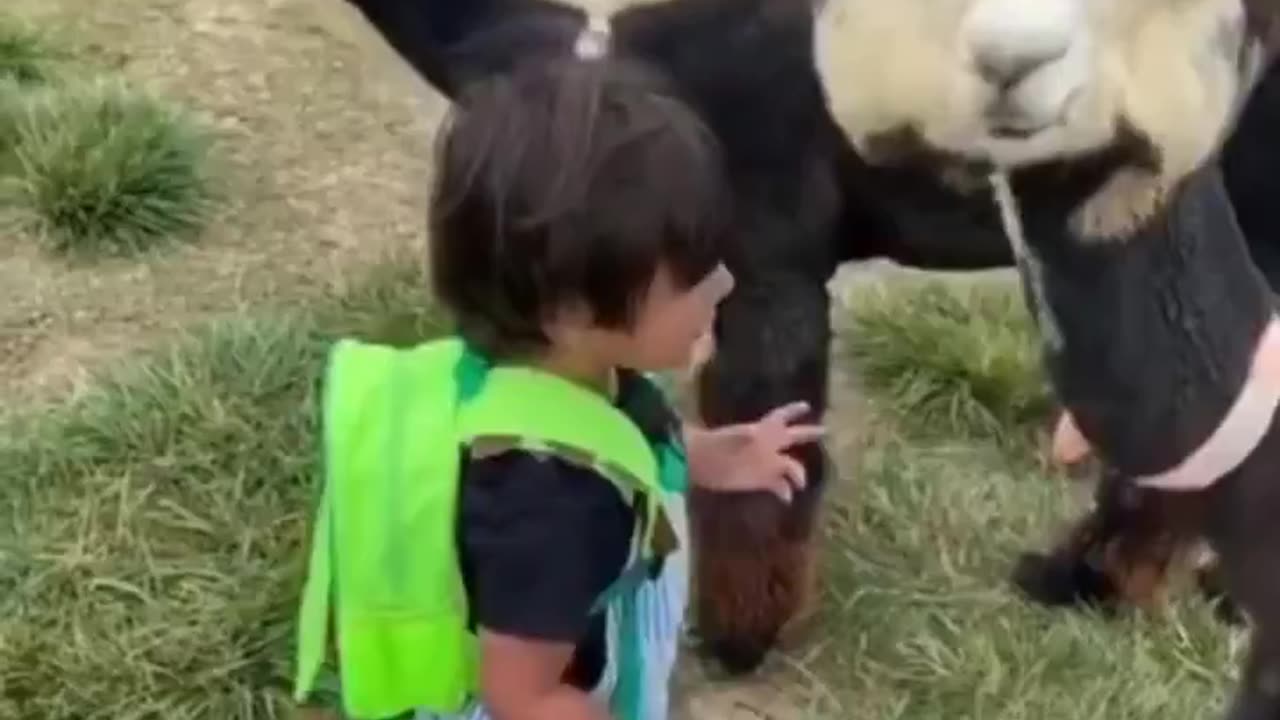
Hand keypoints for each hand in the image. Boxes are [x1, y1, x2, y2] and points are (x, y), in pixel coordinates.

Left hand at [684, 401, 825, 502]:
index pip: (782, 417)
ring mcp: (762, 463)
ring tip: (802, 483)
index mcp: (762, 431)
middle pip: (792, 438)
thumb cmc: (715, 446)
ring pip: (786, 466)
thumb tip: (754, 434)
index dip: (794, 411)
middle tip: (825, 431)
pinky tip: (788, 498)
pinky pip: (776, 486)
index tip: (807, 406)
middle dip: (808, 435)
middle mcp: (766, 445)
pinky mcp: (757, 481)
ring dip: (796, 474)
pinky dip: (784, 492)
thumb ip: (746, 437)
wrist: (696, 462)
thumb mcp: (732, 439)